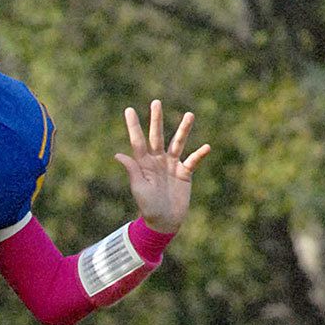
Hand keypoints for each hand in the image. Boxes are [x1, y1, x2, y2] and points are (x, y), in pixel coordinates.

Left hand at [113, 100, 210, 233]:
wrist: (164, 222)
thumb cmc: (148, 208)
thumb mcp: (139, 189)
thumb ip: (133, 171)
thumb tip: (118, 155)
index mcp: (143, 164)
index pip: (138, 141)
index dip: (134, 126)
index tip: (129, 109)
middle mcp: (157, 161)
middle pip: (157, 136)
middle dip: (156, 120)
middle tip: (156, 102)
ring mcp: (172, 166)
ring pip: (177, 143)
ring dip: (183, 130)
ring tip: (189, 114)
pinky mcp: (184, 173)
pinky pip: (193, 161)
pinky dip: (199, 154)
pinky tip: (206, 147)